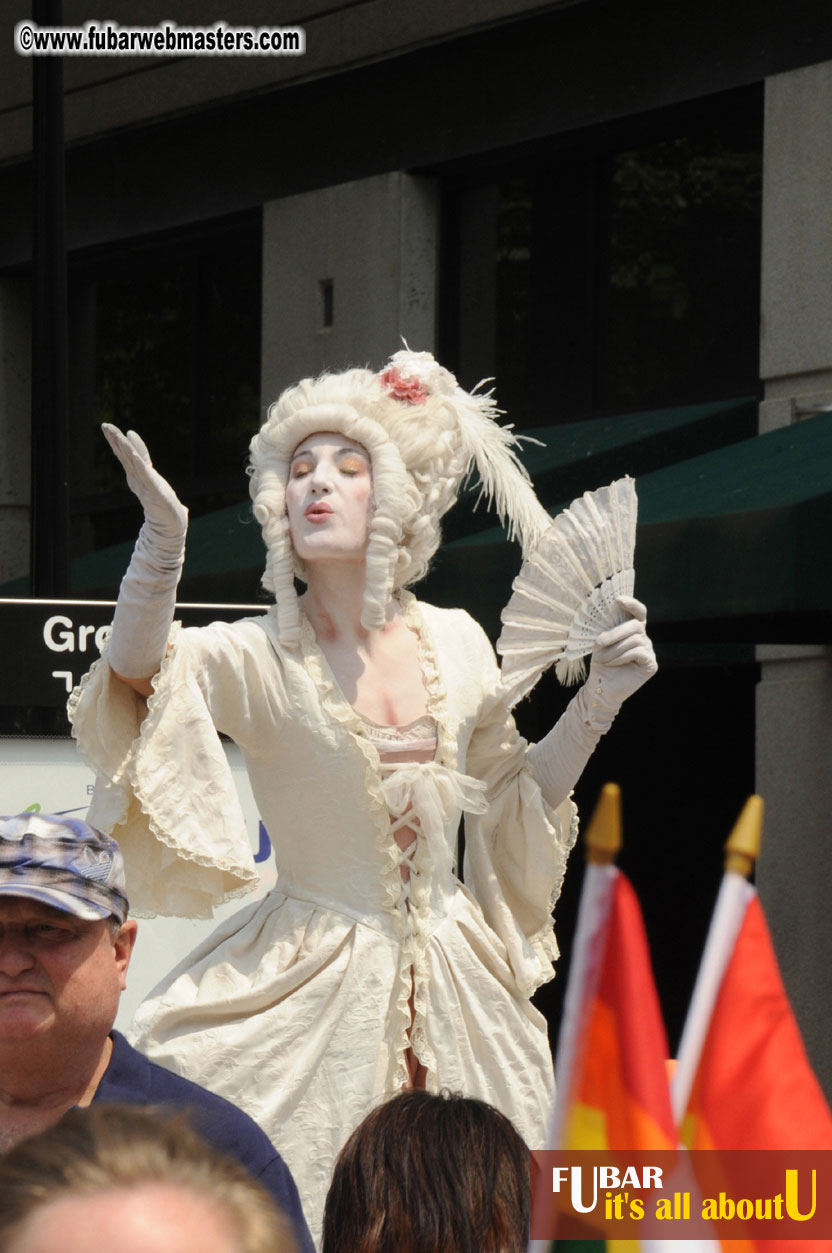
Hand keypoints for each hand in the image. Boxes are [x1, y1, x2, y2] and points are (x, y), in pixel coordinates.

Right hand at [102, 423, 187, 539]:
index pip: (127, 456)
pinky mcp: (154, 492)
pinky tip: (132, 453)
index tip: (110, 427)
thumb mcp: (158, 487)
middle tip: (105, 425)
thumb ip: (154, 481)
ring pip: (132, 463)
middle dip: (115, 440)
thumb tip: (152, 475)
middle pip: (125, 457)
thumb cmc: (166, 510)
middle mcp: (139, 480)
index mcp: (139, 478)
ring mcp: (145, 486)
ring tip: (117, 435)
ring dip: (124, 448)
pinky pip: (145, 475)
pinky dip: (138, 464)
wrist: (171, 529)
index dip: (119, 442)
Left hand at [585, 595, 656, 714]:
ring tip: (604, 659)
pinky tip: (614, 663)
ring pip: (636, 639)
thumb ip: (610, 628)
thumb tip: (613, 615)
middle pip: (636, 625)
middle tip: (600, 643)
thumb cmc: (601, 663)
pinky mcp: (651, 664)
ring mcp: (649, 651)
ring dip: (615, 648)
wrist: (602, 688)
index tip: (618, 600)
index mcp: (632, 631)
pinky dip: (623, 656)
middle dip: (616, 633)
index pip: (639, 612)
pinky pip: (638, 652)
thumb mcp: (602, 643)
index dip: (632, 604)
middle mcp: (644, 639)